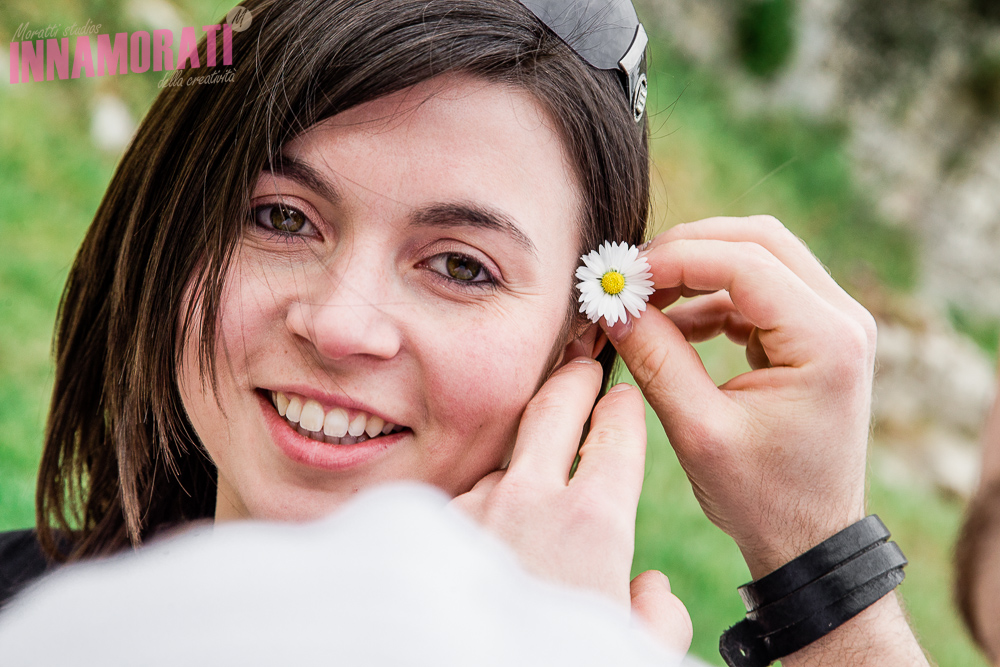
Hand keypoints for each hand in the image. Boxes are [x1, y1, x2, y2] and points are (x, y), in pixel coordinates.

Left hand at [450, 358, 690, 654]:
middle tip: (583, 363)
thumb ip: (656, 615)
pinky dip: (486, 508)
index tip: (624, 395)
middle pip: (554, 406)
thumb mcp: (630, 650)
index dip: (623, 406)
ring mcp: (475, 509)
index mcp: (592, 520)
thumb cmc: (554, 662)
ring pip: (508, 462)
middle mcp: (528, 500)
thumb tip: (649, 585)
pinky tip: (494, 536)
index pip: (616, 431)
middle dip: (574, 378)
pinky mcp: (435, 529)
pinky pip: (470, 503)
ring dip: (524, 460)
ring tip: (537, 473)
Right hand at [604, 216, 875, 577]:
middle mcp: (842, 319)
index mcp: (826, 342)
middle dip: (685, 249)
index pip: (744, 262)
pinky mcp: (815, 334)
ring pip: (757, 257)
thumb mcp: (698, 431)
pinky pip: (757, 290)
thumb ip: (655, 358)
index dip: (675, 259)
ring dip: (696, 270)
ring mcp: (834, 323)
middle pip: (757, 240)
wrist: (809, 537)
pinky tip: (671, 326)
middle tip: (630, 275)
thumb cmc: (762, 498)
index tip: (621, 275)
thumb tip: (613, 303)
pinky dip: (710, 298)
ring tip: (641, 301)